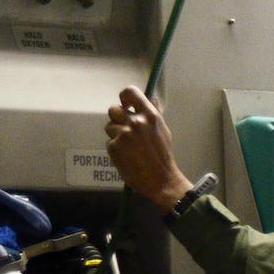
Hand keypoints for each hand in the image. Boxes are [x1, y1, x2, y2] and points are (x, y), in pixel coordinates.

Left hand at [104, 87, 192, 212]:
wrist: (162, 180)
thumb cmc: (163, 157)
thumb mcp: (163, 131)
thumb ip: (153, 113)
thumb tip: (151, 98)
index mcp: (150, 115)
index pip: (131, 92)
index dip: (125, 97)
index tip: (125, 104)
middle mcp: (136, 122)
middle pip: (113, 110)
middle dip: (117, 119)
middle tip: (125, 131)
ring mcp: (124, 134)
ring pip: (109, 127)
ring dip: (116, 136)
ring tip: (129, 148)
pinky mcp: (115, 147)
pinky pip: (109, 143)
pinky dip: (116, 150)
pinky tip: (127, 157)